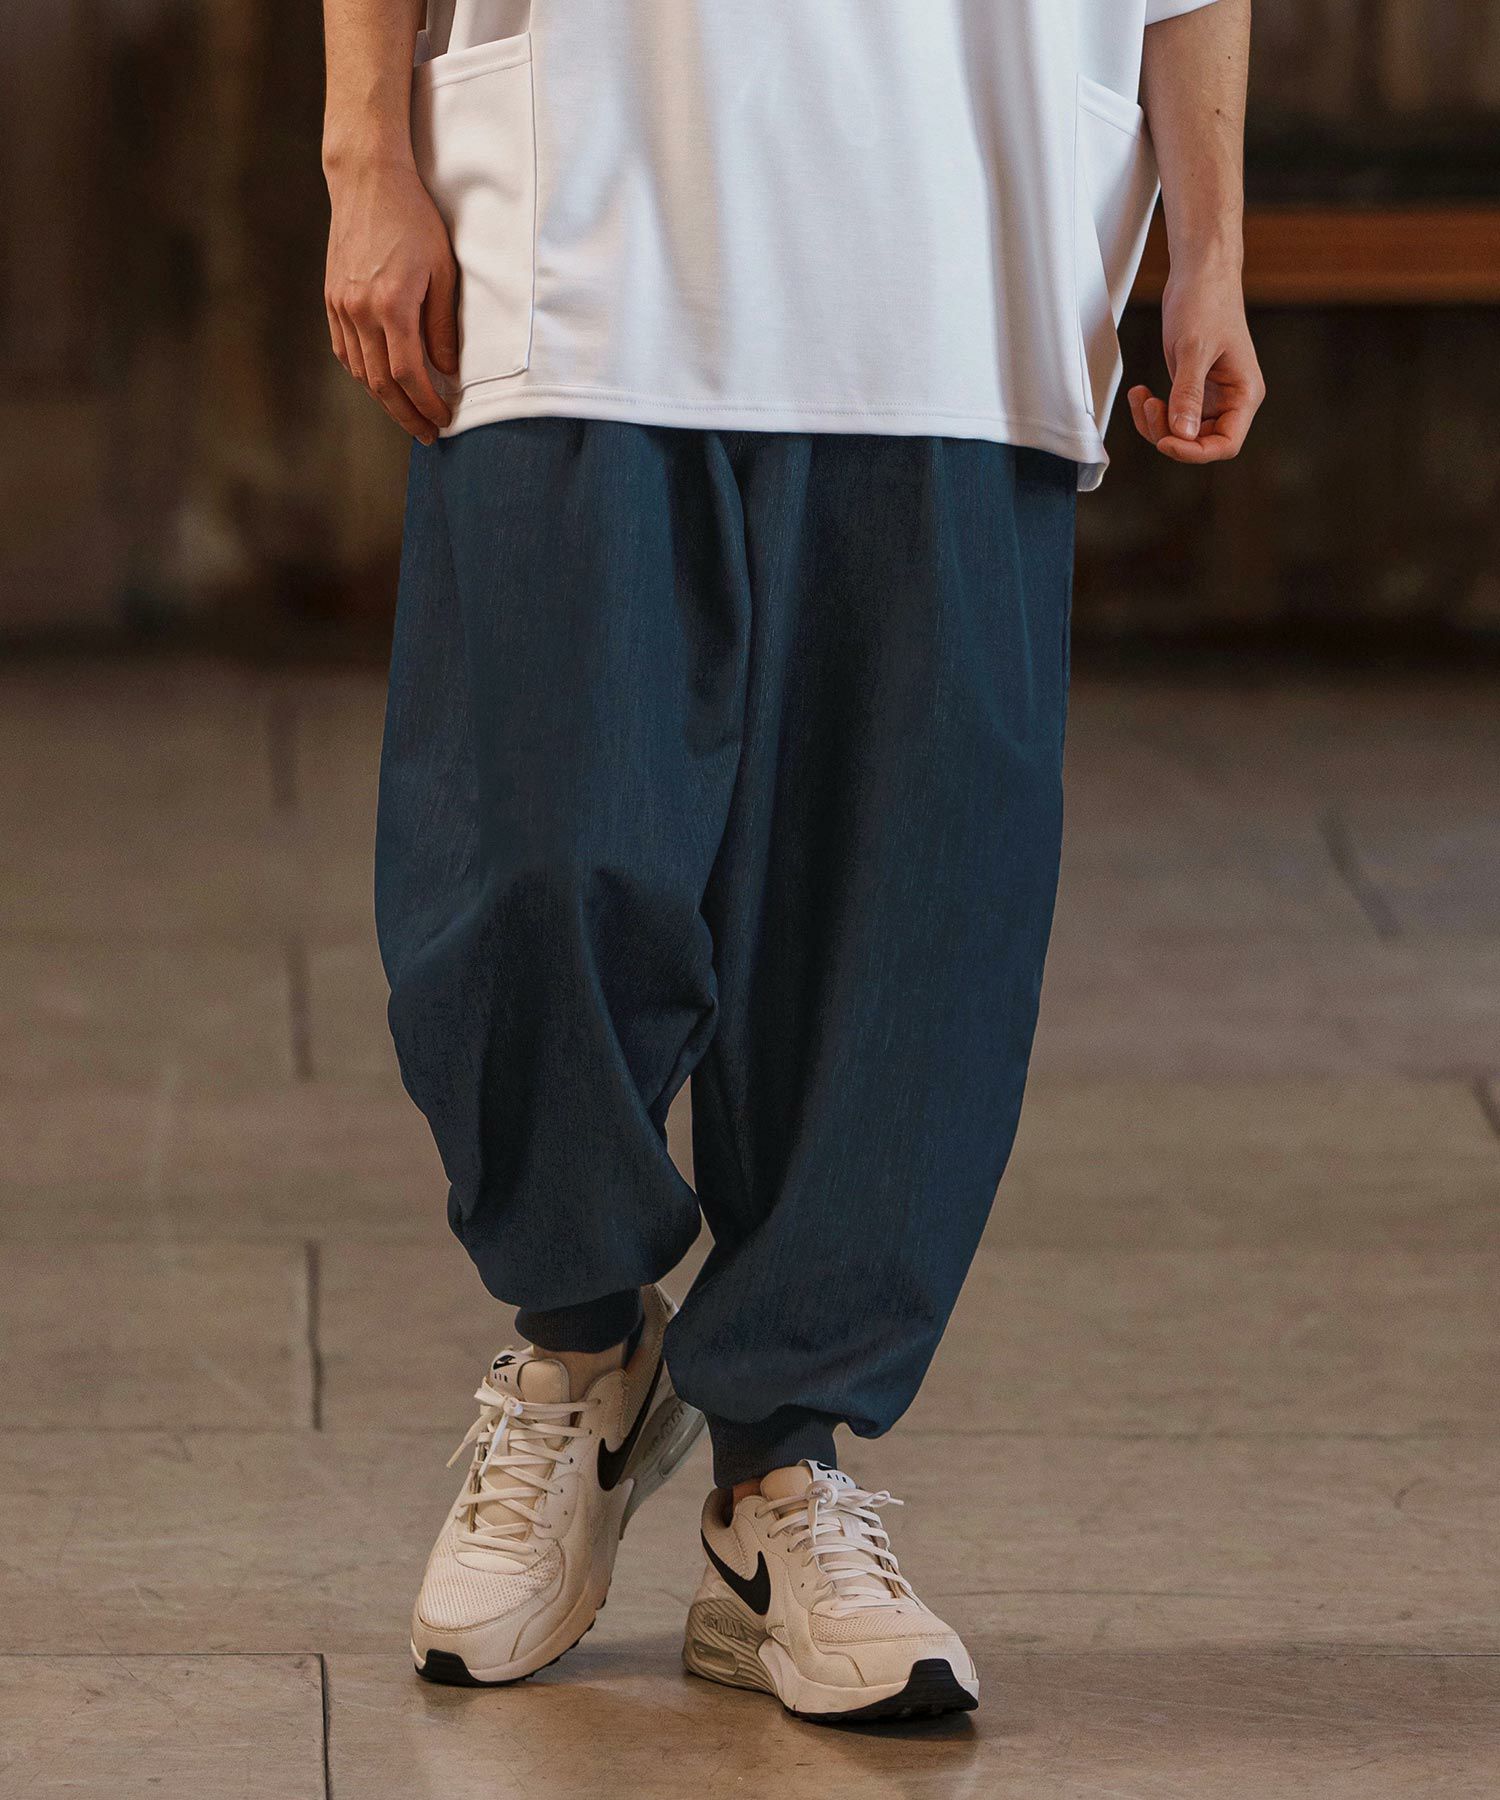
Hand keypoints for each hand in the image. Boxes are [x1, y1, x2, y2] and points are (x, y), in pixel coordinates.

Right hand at [324, 158, 458, 443]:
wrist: (368, 181)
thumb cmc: (414, 220)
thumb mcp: (443, 271)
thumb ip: (444, 326)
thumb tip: (447, 372)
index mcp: (391, 305)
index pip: (409, 374)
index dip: (427, 404)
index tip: (444, 421)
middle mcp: (360, 310)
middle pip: (381, 383)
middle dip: (407, 414)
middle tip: (428, 434)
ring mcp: (340, 305)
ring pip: (360, 372)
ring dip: (385, 399)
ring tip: (409, 413)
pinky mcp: (331, 298)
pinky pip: (345, 351)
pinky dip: (364, 374)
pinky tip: (382, 383)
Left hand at [1127, 259, 1264, 463]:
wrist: (1200, 274)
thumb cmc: (1206, 302)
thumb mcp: (1193, 349)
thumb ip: (1187, 394)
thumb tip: (1182, 434)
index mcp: (1244, 394)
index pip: (1226, 443)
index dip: (1195, 451)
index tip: (1166, 440)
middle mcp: (1231, 400)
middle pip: (1200, 442)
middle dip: (1170, 434)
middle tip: (1149, 407)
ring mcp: (1211, 396)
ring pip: (1182, 432)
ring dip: (1156, 423)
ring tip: (1141, 397)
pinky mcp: (1192, 388)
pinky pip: (1172, 415)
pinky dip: (1152, 411)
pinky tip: (1140, 393)